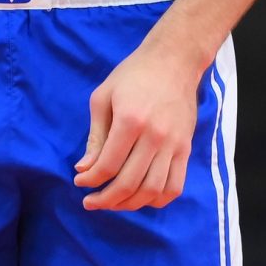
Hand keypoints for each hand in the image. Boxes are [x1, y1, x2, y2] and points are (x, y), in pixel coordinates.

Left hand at [73, 42, 200, 210]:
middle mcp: (154, 136)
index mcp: (130, 120)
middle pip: (129, 183)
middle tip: (92, 202)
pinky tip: (141, 198)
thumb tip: (84, 168)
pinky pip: (175, 186)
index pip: (109, 165)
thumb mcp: (104, 97)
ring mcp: (174, 144)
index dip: (91, 180)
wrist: (174, 61)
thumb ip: (95, 136)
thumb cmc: (133, 75)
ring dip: (130, 204)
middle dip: (106, 199)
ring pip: (153, 190)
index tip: (79, 181)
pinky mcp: (186, 148)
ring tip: (114, 203)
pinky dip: (158, 199)